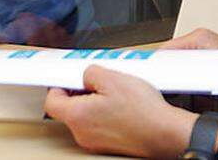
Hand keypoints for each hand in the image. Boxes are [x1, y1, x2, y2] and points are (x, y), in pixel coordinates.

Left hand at [44, 65, 198, 158]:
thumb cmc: (143, 112)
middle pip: (69, 109)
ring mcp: (95, 142)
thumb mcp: (113, 78)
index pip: (52, 101)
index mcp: (78, 116)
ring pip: (85, 117)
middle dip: (81, 93)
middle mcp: (82, 133)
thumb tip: (86, 75)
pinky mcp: (109, 145)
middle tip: (98, 82)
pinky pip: (99, 126)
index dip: (59, 85)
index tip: (68, 78)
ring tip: (115, 93)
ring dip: (95, 103)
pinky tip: (123, 106)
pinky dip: (106, 114)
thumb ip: (90, 73)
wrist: (165, 133)